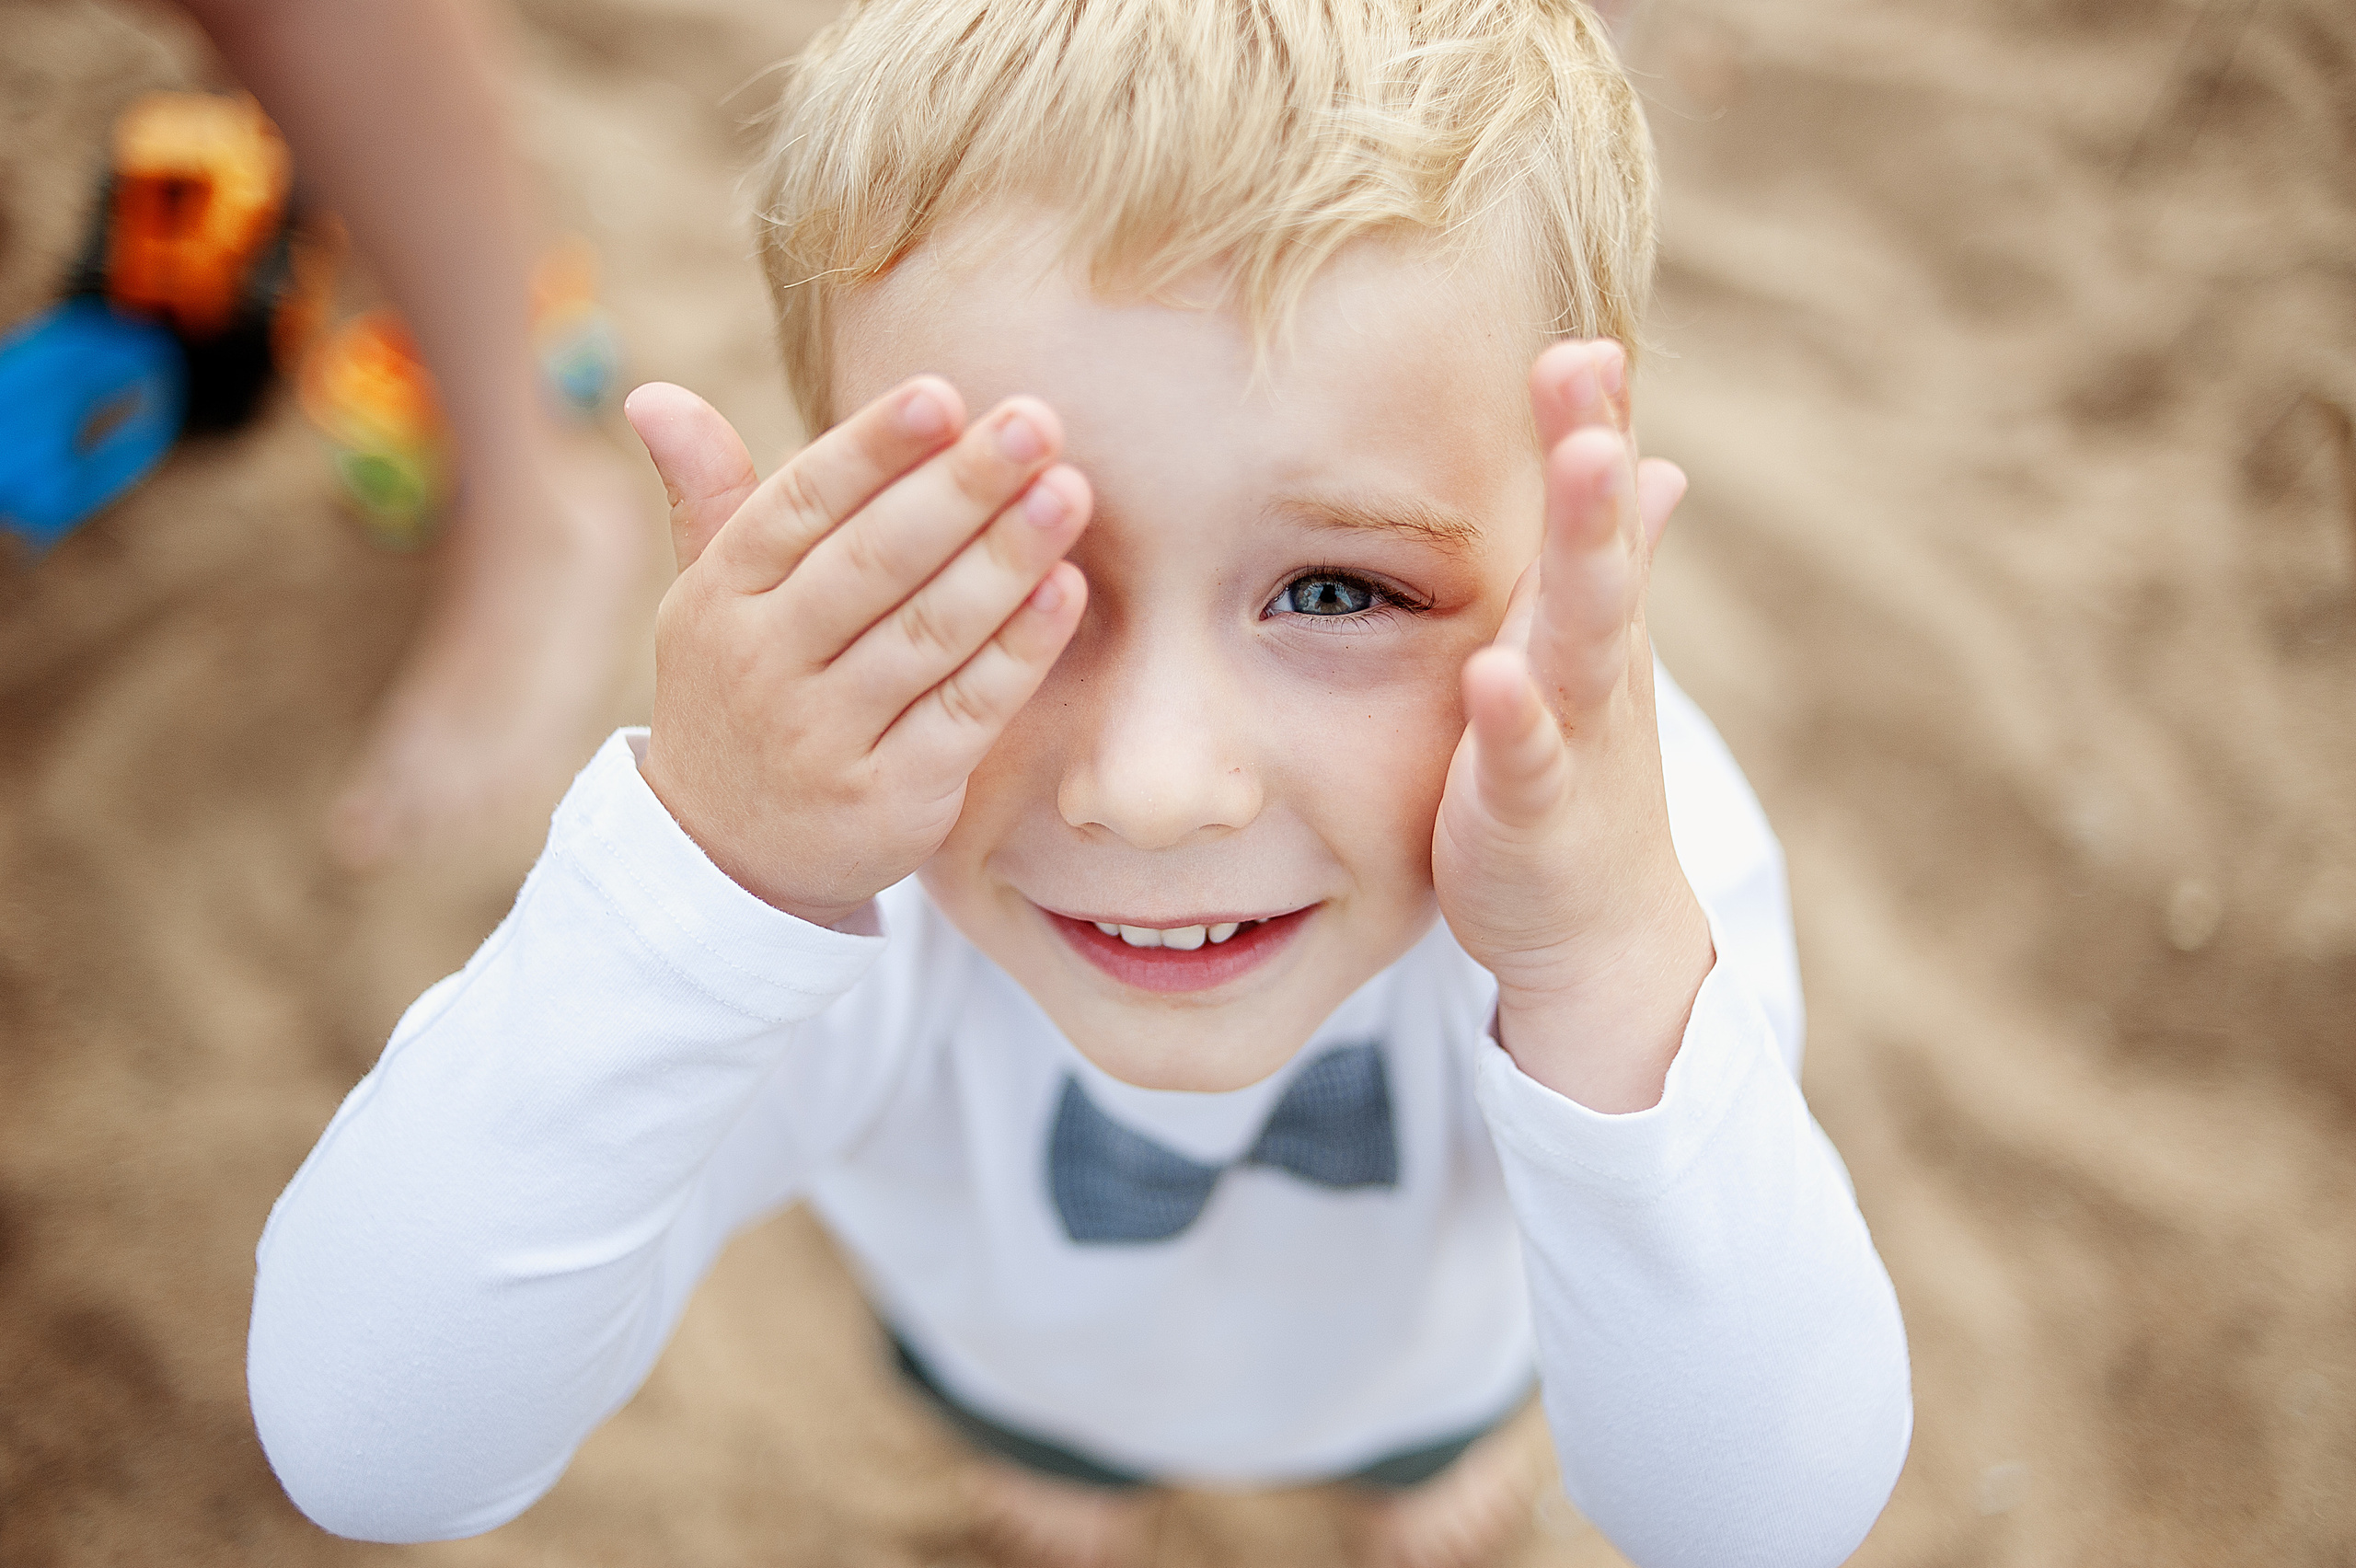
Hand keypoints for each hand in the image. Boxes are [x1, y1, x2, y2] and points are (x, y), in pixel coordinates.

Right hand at [624, 378, 1090, 927]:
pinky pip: (966, 714)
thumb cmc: (743, 693)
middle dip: (959, 488)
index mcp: (721, 597)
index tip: (942, 393)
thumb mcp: (708, 600)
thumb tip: (653, 393)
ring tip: (1069, 493)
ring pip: (926, 635)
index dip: (870, 450)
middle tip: (1037, 421)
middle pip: (872, 563)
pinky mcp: (888, 801)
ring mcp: (824, 739)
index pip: (798, 506)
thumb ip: (707, 495)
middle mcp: (763, 665)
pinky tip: (1067, 592)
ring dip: (1005, 560)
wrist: (730, 861)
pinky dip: (1019, 652)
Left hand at [1430, 341, 1712, 1112]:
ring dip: (1588, 554)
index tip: (1579, 334)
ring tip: (1591, 467)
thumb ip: (1613, 560)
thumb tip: (1652, 457)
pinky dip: (1517, 719)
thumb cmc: (1581, 779)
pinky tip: (1495, 672)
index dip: (1594, 419)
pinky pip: (1527, 761)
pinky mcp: (1533, 813)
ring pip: (1584, 637)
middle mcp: (1593, 666)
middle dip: (1596, 456)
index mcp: (1590, 621)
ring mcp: (1573, 737)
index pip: (1596, 506)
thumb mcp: (1589, 657)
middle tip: (1583, 361)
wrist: (1595, 930)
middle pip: (1600, 548)